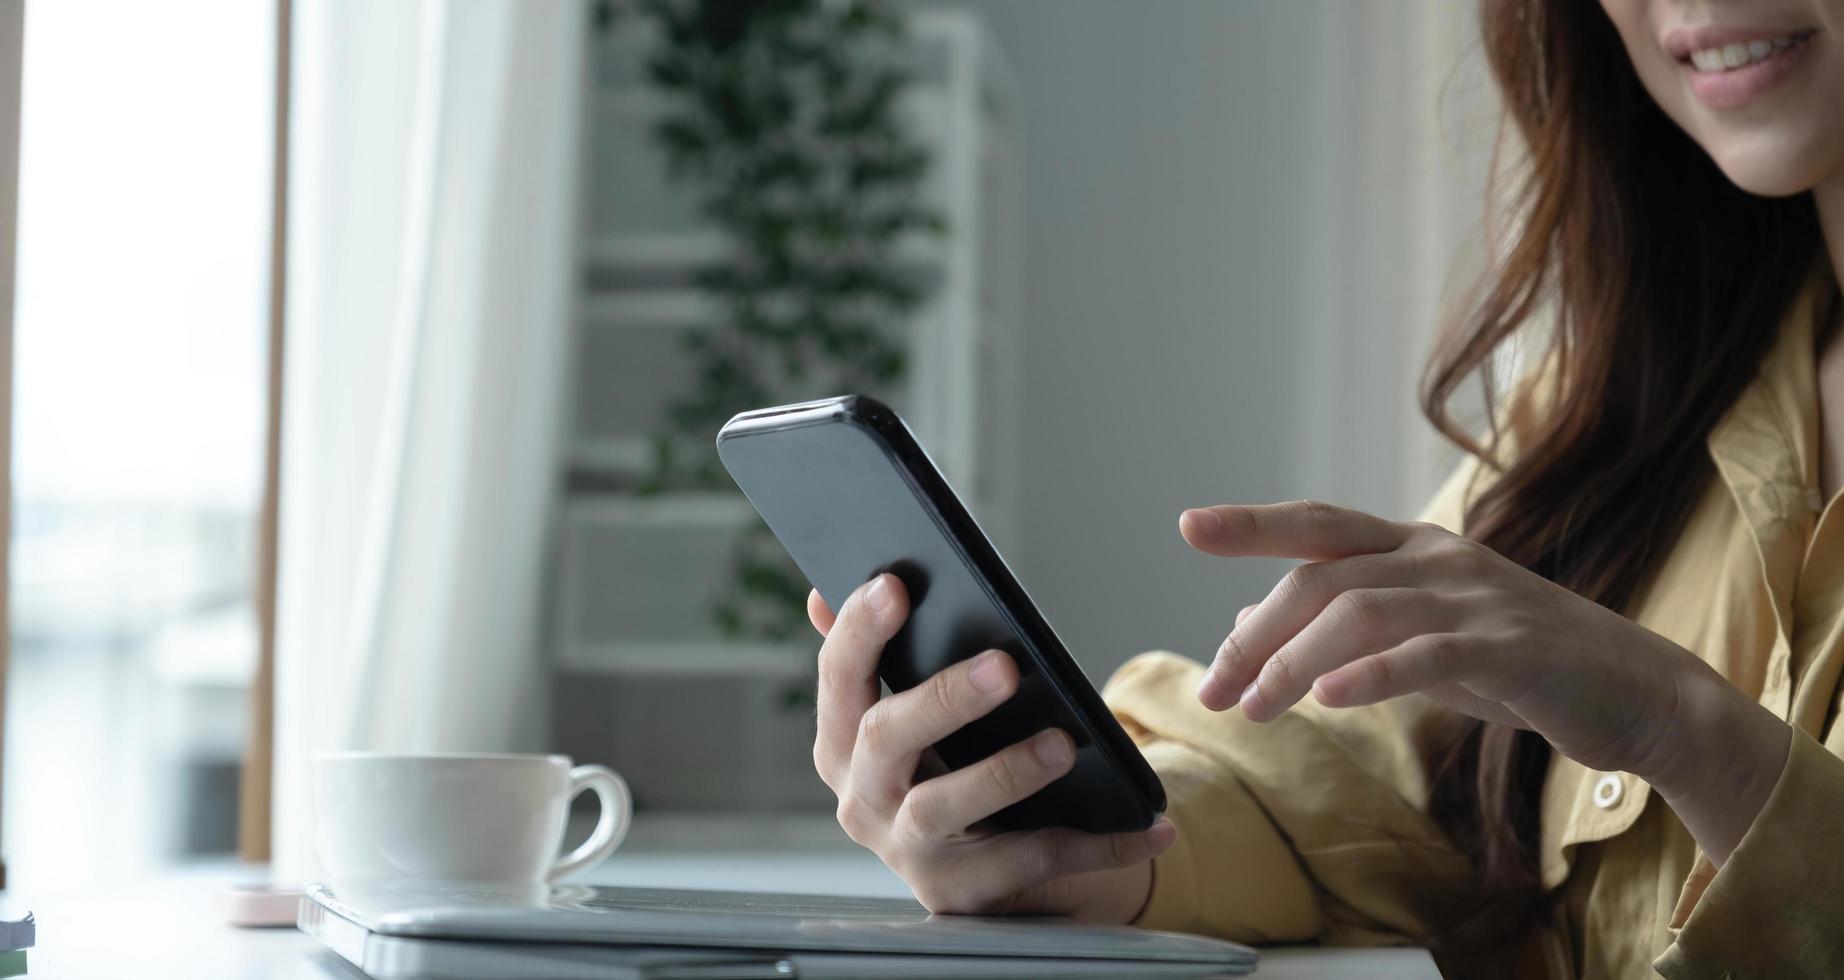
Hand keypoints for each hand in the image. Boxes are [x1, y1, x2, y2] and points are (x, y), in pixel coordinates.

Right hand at [808, 573, 1176, 919]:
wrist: (977, 865)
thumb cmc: (945, 763)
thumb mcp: (911, 713)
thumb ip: (876, 657)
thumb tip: (822, 594)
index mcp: (844, 739)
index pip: (839, 677)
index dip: (859, 632)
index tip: (894, 585)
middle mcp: (862, 796)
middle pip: (887, 739)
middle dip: (943, 698)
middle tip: (1003, 666)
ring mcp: (907, 850)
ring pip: (946, 808)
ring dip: (1007, 773)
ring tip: (1064, 742)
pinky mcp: (961, 892)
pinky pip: (1032, 863)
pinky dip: (1098, 846)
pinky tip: (1151, 826)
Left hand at [1181, 499, 1789, 863]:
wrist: (1642, 696)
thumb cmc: (1522, 667)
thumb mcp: (1421, 642)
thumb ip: (1341, 631)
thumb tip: (1242, 630)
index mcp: (1417, 548)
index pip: (1319, 525)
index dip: (1253, 522)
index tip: (1188, 525)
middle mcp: (1442, 559)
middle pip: (1324, 578)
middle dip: (1257, 635)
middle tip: (1214, 688)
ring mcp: (1480, 600)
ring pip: (1362, 613)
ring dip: (1295, 663)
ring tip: (1255, 707)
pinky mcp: (1514, 650)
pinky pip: (1430, 655)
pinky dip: (1373, 675)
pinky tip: (1329, 699)